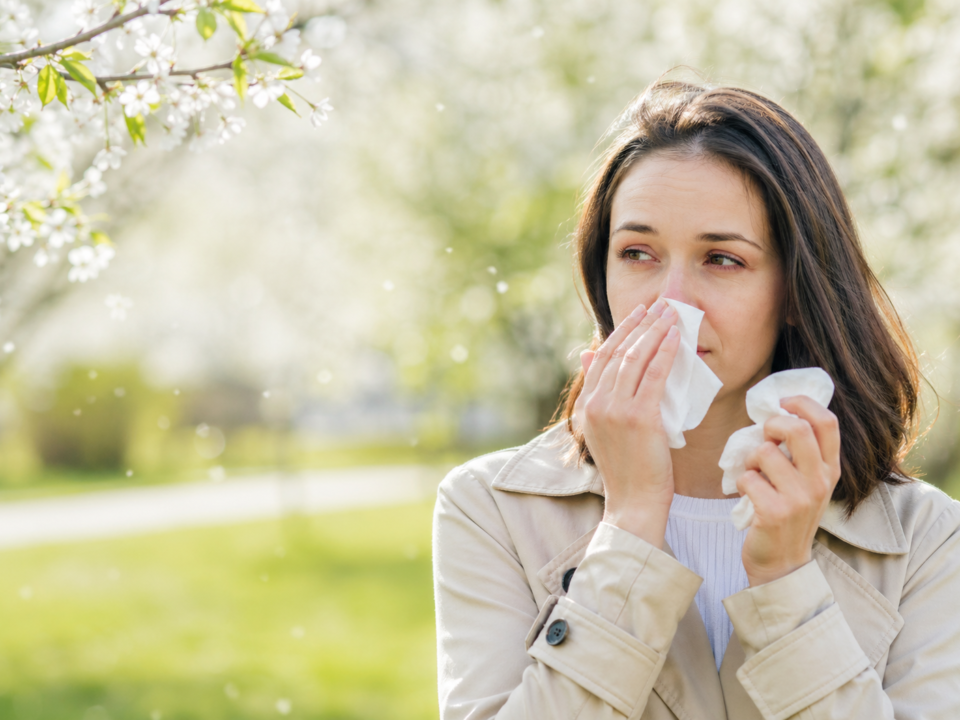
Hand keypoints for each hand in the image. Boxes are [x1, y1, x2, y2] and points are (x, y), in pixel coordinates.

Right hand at [575, 298, 681, 547]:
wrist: (633, 503)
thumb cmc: (628, 470)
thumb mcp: (605, 429)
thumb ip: (601, 393)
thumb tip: (589, 354)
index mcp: (587, 406)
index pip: (602, 358)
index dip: (620, 332)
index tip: (638, 313)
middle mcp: (596, 404)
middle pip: (617, 352)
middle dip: (639, 324)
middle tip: (657, 304)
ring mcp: (615, 410)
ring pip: (635, 359)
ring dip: (654, 332)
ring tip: (670, 314)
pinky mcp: (638, 417)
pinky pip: (654, 375)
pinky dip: (665, 352)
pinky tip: (676, 338)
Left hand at [737, 395, 841, 585]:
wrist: (782, 564)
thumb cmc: (789, 515)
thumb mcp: (807, 483)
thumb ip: (801, 452)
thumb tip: (776, 414)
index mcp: (830, 470)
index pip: (827, 422)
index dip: (802, 403)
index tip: (782, 402)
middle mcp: (820, 483)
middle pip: (797, 430)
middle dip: (771, 424)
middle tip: (763, 436)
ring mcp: (799, 499)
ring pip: (765, 452)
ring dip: (750, 459)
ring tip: (754, 474)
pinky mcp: (775, 513)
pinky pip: (748, 478)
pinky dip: (742, 482)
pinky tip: (749, 496)